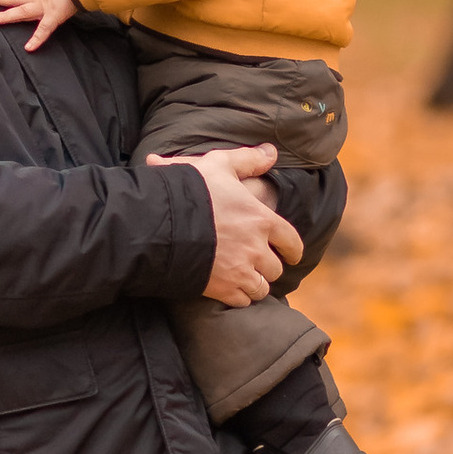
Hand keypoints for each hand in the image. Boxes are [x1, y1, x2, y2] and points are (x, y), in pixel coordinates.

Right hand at [164, 143, 302, 303]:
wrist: (159, 223)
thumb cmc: (190, 190)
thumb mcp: (218, 166)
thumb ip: (247, 160)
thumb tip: (271, 152)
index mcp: (261, 220)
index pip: (292, 242)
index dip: (293, 250)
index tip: (290, 255)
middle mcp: (256, 249)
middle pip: (275, 269)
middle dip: (268, 266)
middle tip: (258, 263)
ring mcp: (240, 271)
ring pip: (261, 288)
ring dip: (255, 284)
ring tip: (244, 278)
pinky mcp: (222, 289)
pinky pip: (242, 301)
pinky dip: (239, 297)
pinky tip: (229, 288)